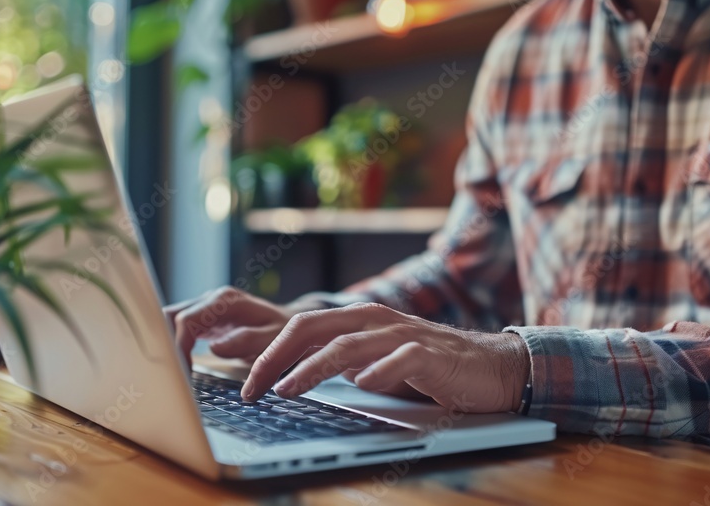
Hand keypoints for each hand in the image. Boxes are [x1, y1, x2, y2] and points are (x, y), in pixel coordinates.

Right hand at [165, 287, 302, 367]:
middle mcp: (211, 299)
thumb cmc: (283, 333)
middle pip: (170, 317)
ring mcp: (205, 307)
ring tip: (168, 372)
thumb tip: (215, 347)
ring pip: (169, 321)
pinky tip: (175, 365)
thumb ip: (246, 342)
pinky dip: (172, 344)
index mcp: (224, 302)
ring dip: (165, 344)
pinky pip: (178, 327)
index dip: (178, 346)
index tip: (181, 372)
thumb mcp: (272, 339)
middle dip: (164, 345)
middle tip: (167, 375)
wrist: (290, 323)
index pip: (186, 321)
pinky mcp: (203, 318)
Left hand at [240, 303, 530, 412]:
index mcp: (355, 319)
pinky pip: (400, 359)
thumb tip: (286, 373)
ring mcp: (401, 334)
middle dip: (272, 354)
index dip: (257, 339)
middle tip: (247, 384)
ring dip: (312, 368)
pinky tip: (362, 385)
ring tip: (286, 390)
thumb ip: (336, 361)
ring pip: (347, 344)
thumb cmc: (426, 366)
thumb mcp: (372, 361)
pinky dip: (378, 372)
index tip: (220, 353)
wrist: (489, 366)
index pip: (297, 325)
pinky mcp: (429, 353)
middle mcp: (373, 320)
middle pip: (311, 327)